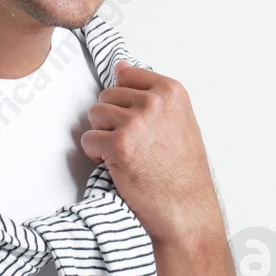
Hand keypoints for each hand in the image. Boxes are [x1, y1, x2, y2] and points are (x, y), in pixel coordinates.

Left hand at [80, 59, 222, 244]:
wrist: (187, 208)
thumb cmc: (184, 170)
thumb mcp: (179, 120)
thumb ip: (150, 93)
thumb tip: (120, 67)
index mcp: (171, 92)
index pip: (126, 75)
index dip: (124, 101)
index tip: (136, 121)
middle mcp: (153, 102)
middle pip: (107, 95)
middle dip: (112, 120)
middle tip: (133, 144)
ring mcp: (134, 122)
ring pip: (94, 115)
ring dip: (102, 135)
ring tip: (125, 153)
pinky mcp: (117, 145)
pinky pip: (88, 140)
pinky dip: (96, 156)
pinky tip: (117, 166)